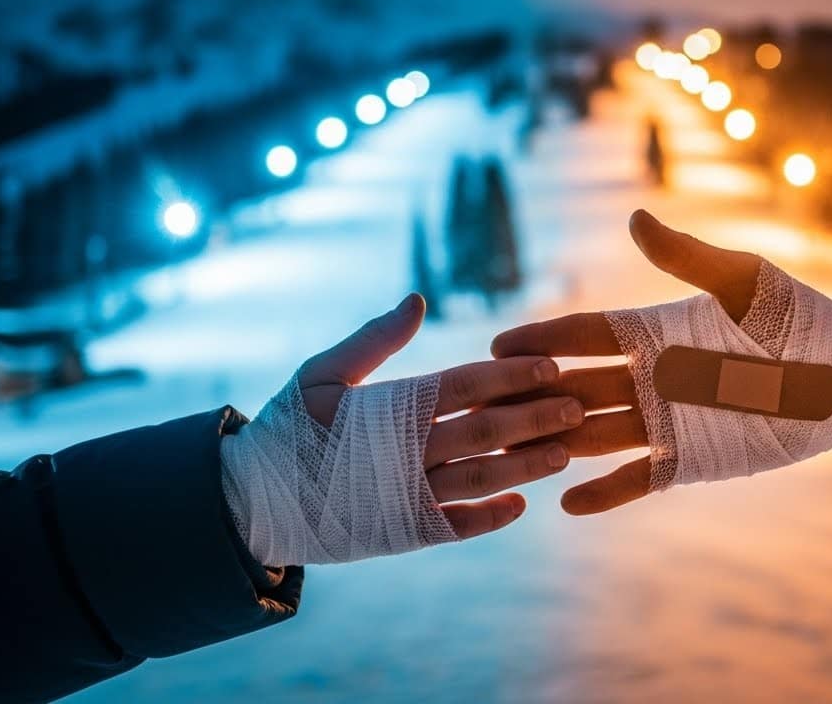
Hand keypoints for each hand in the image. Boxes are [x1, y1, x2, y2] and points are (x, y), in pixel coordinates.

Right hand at [296, 294, 581, 539]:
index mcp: (389, 408)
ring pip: (482, 479)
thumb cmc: (289, 429)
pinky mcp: (404, 532)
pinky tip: (522, 506)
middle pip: (486, 431)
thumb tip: (418, 300)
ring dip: (527, 466)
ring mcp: (408, 496)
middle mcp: (406, 453)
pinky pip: (459, 526)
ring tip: (565, 453)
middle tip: (578, 406)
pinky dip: (492, 516)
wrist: (253, 503)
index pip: (465, 385)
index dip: (511, 376)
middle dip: (536, 418)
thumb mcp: (321, 374)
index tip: (551, 367)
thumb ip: (373, 340)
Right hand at [490, 210, 762, 514]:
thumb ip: (687, 258)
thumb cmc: (795, 317)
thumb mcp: (743, 281)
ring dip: (554, 441)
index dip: (541, 340)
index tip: (497, 344)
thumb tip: (634, 219)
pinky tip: (566, 499)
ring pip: (593, 433)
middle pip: (574, 386)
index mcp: (653, 331)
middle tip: (481, 405)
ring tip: (509, 451)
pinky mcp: (689, 458)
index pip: (583, 336)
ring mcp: (665, 420)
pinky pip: (637, 476)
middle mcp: (648, 377)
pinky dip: (604, 490)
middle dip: (530, 395)